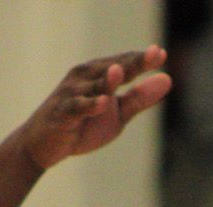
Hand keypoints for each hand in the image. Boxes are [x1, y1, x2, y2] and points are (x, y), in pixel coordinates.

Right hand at [17, 47, 171, 170]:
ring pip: (94, 85)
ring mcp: (72, 94)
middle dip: (132, 63)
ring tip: (120, 72)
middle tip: (153, 55)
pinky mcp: (62, 112)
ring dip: (107, 80)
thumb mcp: (117, 114)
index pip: (126, 63)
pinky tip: (103, 103)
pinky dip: (89, 105)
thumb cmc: (82, 126)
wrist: (44, 147)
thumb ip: (139, 98)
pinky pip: (77, 108)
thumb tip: (168, 80)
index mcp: (100, 73)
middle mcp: (85, 77)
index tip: (161, 53)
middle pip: (113, 68)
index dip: (143, 59)